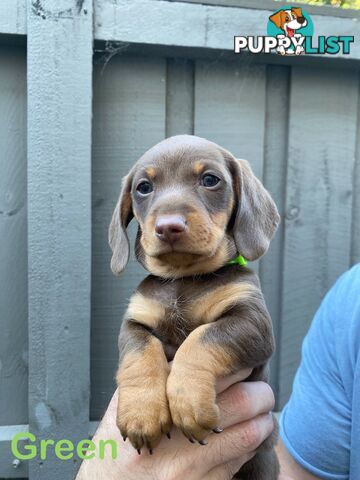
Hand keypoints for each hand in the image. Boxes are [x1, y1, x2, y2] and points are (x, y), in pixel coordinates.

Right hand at [76, 369, 274, 479]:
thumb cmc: (113, 453)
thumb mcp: (123, 406)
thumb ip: (153, 380)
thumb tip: (194, 357)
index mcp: (158, 401)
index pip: (212, 371)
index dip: (235, 364)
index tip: (242, 363)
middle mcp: (176, 434)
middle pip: (242, 401)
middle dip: (260, 393)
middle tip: (262, 392)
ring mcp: (191, 467)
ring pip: (250, 434)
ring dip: (261, 421)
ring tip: (261, 415)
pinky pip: (239, 464)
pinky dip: (248, 449)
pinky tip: (245, 443)